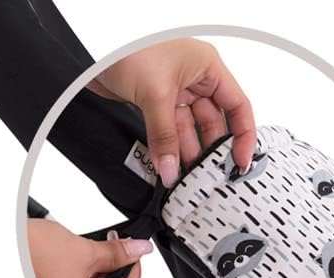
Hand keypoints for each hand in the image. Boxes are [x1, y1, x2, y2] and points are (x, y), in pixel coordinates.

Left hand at [88, 38, 255, 185]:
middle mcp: (195, 79)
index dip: (243, 136)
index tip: (240, 162)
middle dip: (210, 150)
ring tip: (188, 176)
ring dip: (187, 153)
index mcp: (207, 67)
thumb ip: (165, 137)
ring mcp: (175, 91)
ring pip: (190, 130)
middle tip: (212, 176)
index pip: (238, 106)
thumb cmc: (127, 46)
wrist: (90, 45)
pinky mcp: (156, 101)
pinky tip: (169, 165)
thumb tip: (171, 169)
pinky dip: (169, 148)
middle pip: (213, 123)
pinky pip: (170, 131)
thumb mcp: (155, 93)